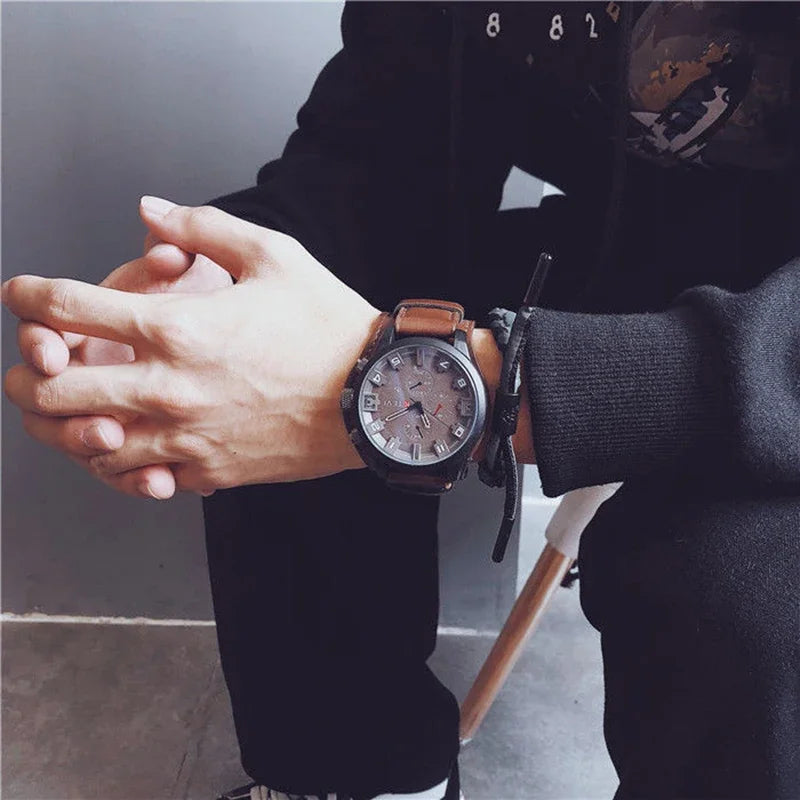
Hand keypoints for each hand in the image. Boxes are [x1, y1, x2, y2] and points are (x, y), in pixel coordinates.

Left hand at [3, 197, 379, 493]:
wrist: (376, 394)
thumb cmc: (329, 325)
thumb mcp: (272, 256)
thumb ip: (200, 228)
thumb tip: (149, 212)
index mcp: (176, 328)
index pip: (69, 309)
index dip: (30, 296)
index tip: (21, 293)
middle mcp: (170, 388)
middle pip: (56, 391)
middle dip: (27, 373)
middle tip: (33, 361)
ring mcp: (187, 437)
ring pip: (89, 445)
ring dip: (65, 426)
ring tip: (67, 411)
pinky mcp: (210, 470)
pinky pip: (140, 478)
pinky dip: (120, 463)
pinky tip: (126, 445)